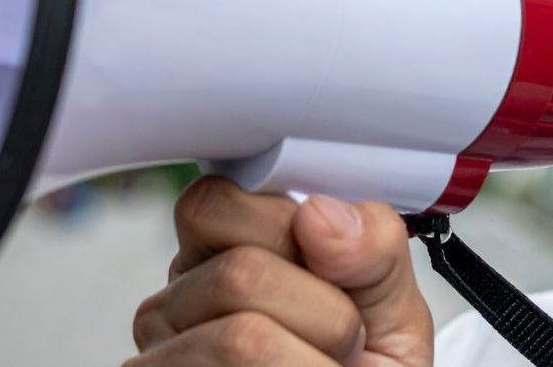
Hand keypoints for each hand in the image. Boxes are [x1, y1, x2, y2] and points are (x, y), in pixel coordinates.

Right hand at [126, 176, 433, 365]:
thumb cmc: (367, 364)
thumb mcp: (390, 300)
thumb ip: (372, 244)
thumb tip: (318, 212)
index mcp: (225, 248)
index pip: (215, 202)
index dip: (286, 231)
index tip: (333, 267)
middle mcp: (181, 297)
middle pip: (239, 271)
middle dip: (323, 309)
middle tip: (344, 337)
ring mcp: (162, 354)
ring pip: (241, 336)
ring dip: (315, 356)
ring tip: (324, 363)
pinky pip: (242, 366)